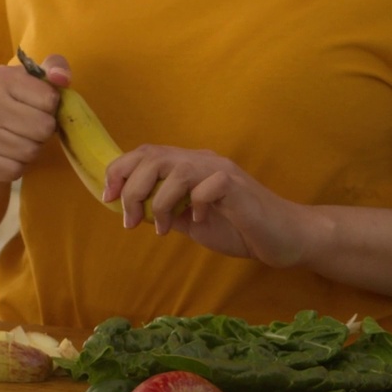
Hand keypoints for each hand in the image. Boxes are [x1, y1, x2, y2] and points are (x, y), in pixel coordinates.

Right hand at [0, 54, 72, 184]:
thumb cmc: (18, 104)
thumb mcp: (36, 80)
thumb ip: (56, 67)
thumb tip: (62, 78)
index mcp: (1, 77)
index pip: (50, 99)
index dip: (51, 106)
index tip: (39, 106)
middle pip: (43, 127)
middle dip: (44, 131)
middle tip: (32, 127)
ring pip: (30, 151)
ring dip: (33, 149)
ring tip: (22, 139)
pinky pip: (16, 170)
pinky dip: (19, 166)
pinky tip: (10, 155)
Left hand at [103, 145, 305, 267]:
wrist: (284, 237)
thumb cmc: (239, 229)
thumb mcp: (192, 221)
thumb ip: (167, 212)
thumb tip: (134, 211)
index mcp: (190, 166)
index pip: (146, 153)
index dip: (120, 170)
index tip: (108, 198)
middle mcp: (203, 161)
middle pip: (153, 156)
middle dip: (132, 188)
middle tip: (131, 220)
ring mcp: (221, 171)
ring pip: (175, 169)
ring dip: (159, 201)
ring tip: (162, 228)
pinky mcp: (238, 187)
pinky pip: (206, 187)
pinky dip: (195, 206)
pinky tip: (200, 221)